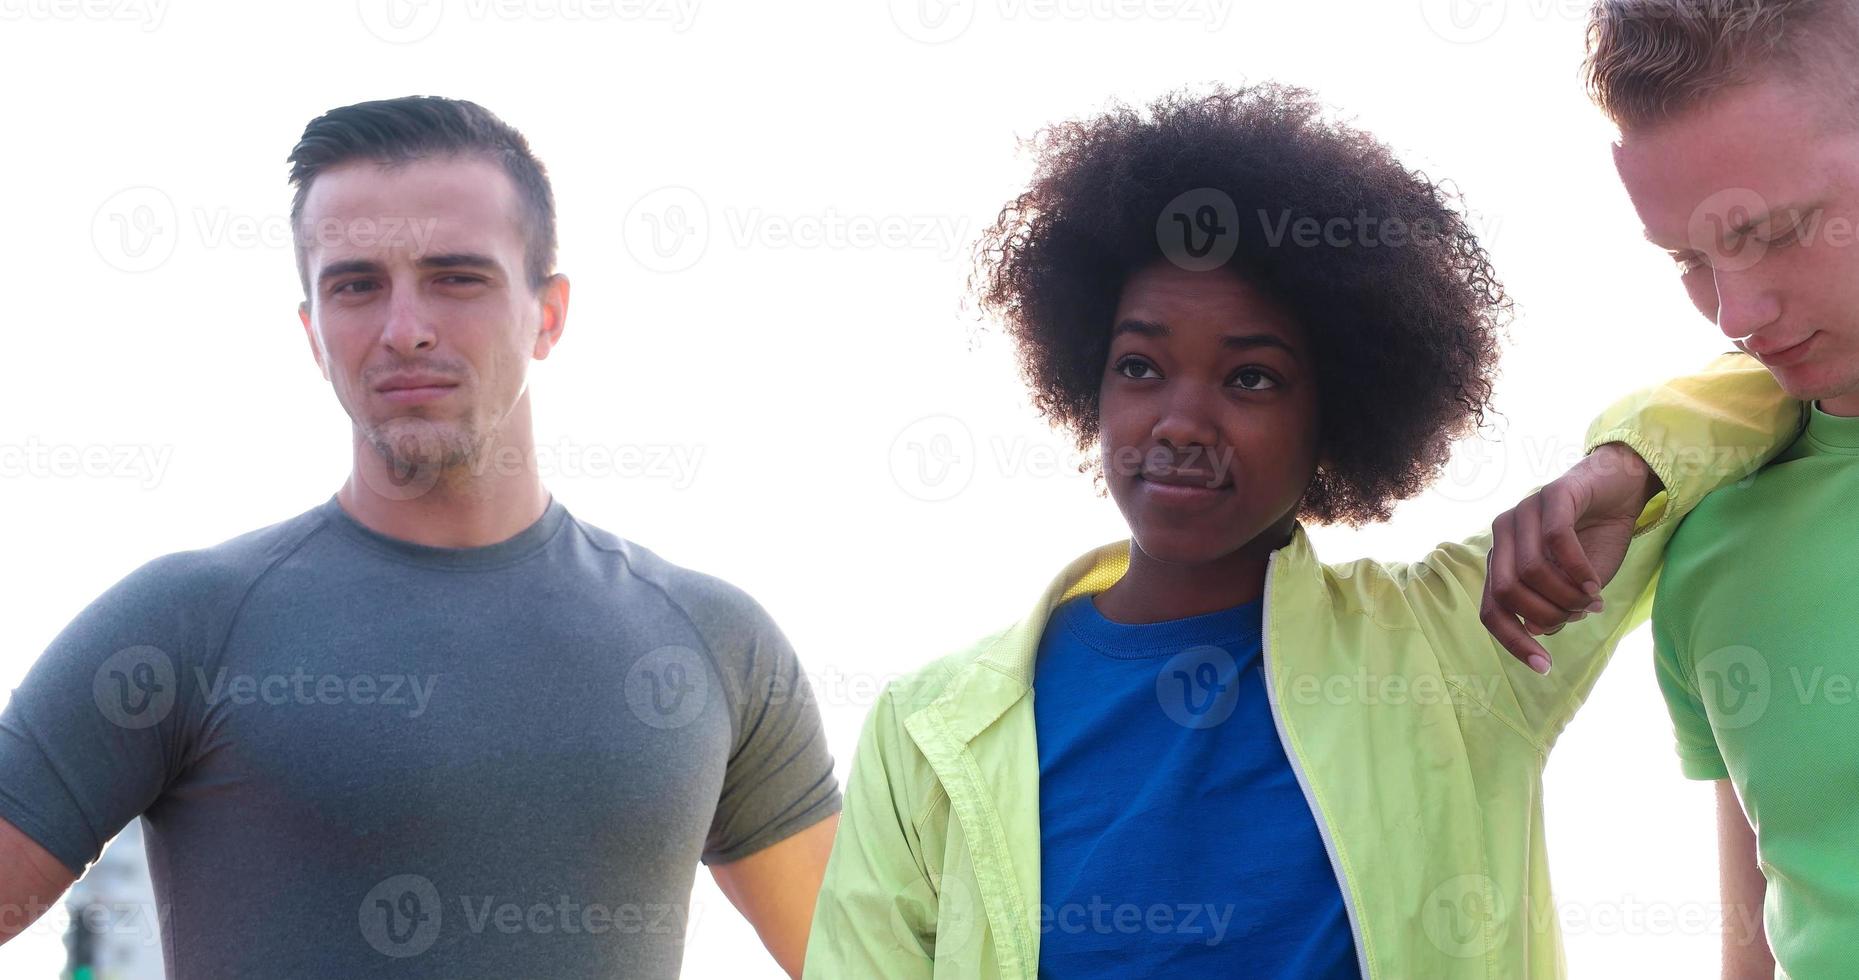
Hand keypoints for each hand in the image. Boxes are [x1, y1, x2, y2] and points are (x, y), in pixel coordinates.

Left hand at [1479, 442, 1662, 674]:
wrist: (1621, 488)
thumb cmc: (1595, 539)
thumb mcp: (1574, 586)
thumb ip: (1553, 607)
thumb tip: (1538, 630)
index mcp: (1502, 560)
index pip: (1490, 610)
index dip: (1513, 642)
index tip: (1545, 667)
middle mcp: (1503, 535)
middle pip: (1506, 592)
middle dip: (1546, 615)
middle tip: (1580, 614)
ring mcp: (1522, 511)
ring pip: (1530, 570)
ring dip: (1566, 595)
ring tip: (1592, 599)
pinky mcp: (1551, 494)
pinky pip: (1556, 541)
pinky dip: (1578, 570)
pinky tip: (1595, 584)